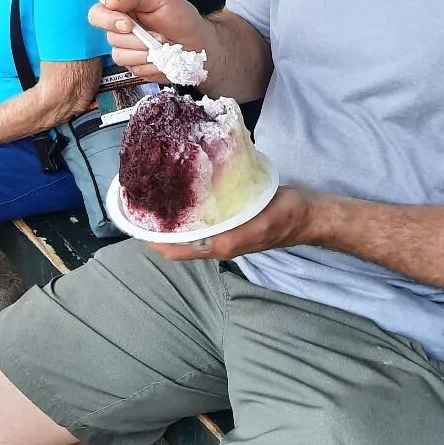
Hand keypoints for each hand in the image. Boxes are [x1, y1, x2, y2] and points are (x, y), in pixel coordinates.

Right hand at [88, 0, 207, 82]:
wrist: (200, 44)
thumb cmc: (182, 18)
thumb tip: (109, 2)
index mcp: (124, 10)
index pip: (97, 14)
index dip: (108, 20)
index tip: (128, 24)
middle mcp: (120, 31)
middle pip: (110, 38)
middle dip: (138, 39)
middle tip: (160, 36)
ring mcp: (127, 51)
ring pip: (120, 56)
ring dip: (145, 53)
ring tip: (163, 47)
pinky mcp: (135, 67)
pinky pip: (133, 69)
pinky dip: (151, 64)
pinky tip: (162, 58)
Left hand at [151, 187, 316, 261]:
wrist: (310, 215)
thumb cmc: (286, 216)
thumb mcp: (261, 220)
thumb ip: (236, 232)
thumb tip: (209, 237)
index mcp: (221, 246)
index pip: (174, 250)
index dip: (151, 240)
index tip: (133, 221)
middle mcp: (218, 243)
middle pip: (176, 243)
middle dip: (155, 228)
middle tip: (138, 202)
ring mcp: (224, 234)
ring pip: (187, 232)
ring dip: (169, 220)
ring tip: (153, 196)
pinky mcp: (231, 222)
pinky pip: (201, 221)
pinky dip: (186, 212)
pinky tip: (182, 193)